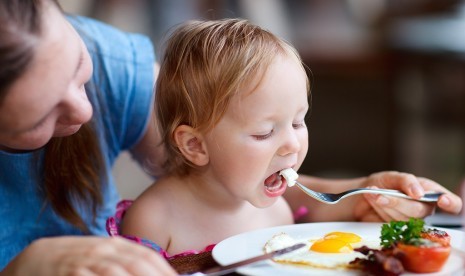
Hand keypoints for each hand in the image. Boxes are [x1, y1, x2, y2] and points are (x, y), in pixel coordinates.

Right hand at [1, 236, 176, 275]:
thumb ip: (128, 262)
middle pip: (138, 265)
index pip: (148, 256)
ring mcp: (88, 261)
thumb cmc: (79, 259)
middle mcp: (105, 250)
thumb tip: (157, 271)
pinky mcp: (71, 273)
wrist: (39, 257)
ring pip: (117, 273)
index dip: (166, 271)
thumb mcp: (105, 255)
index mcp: (117, 244)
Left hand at [353, 171, 462, 221]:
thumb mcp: (393, 176)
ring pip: (403, 218)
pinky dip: (379, 210)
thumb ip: (407, 181)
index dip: (451, 203)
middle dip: (398, 201)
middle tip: (381, 194)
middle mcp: (424, 208)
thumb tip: (419, 192)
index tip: (442, 200)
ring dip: (385, 204)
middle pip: (419, 210)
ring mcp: (411, 220)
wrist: (364, 194)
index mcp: (430, 192)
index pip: (452, 203)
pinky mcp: (397, 229)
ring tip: (374, 194)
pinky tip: (374, 200)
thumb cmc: (383, 183)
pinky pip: (390, 223)